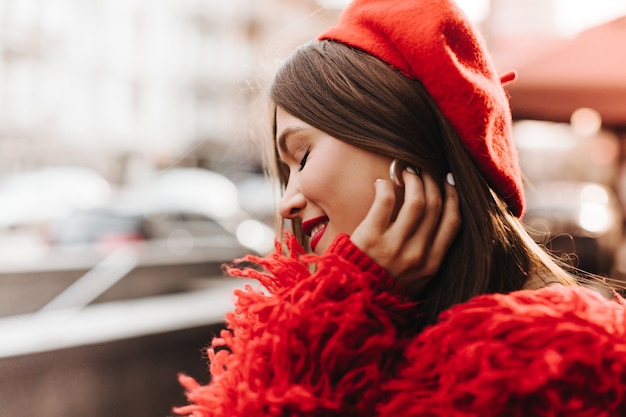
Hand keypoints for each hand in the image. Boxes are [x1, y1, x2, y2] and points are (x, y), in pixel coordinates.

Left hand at [349, 168, 459, 295]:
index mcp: (431, 265)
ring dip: (414, 180)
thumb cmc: (383, 285)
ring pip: (416, 201)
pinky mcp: (371, 237)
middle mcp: (417, 255)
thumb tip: (439, 220)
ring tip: (406, 171)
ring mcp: (394, 246)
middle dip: (432, 182)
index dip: (453, 196)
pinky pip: (385, 201)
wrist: (352, 300)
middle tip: (424, 170)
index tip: (448, 181)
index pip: (452, 222)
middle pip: (435, 207)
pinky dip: (386, 186)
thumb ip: (428, 256)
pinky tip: (382, 182)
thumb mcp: (415, 280)